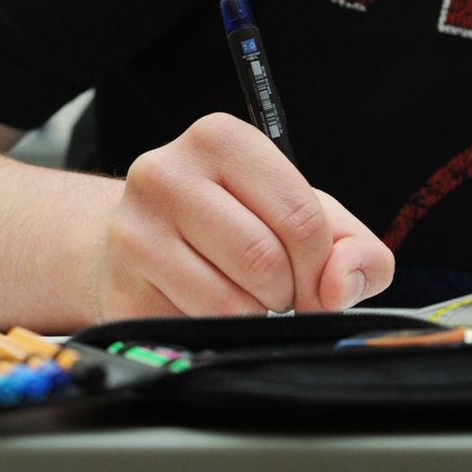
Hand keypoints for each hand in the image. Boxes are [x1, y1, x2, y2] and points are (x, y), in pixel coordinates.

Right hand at [93, 113, 394, 319]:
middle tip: (277, 292)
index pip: (300, 217)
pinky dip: (215, 332)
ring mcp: (134, 231)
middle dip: (288, 292)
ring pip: (230, 302)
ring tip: (241, 296)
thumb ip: (352, 245)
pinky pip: (196, 329)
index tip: (316, 280)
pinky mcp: (119, 288)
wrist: (133, 242)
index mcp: (218, 139)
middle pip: (264, 260)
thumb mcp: (300, 215)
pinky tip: (202, 307)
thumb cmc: (228, 222)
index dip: (323, 266)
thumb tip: (341, 284)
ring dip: (253, 315)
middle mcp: (165, 174)